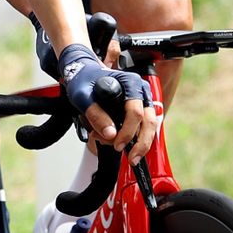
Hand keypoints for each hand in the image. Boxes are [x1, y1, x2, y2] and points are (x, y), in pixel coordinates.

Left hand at [59, 44, 156, 162]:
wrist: (85, 74)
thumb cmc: (84, 80)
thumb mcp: (82, 96)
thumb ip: (96, 115)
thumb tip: (111, 134)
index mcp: (130, 82)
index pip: (135, 112)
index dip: (128, 131)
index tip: (117, 144)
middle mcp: (141, 91)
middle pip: (149, 122)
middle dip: (140, 143)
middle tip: (131, 158)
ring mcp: (142, 101)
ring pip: (150, 127)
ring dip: (138, 143)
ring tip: (121, 151)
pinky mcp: (140, 110)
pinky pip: (143, 127)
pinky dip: (134, 138)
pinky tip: (118, 142)